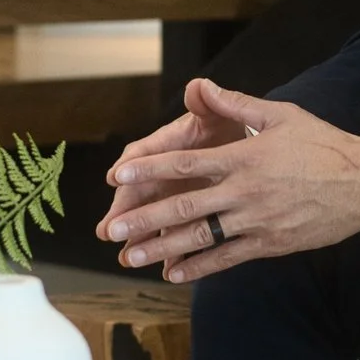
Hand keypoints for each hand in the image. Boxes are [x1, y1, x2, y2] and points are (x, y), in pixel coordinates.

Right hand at [98, 81, 248, 246]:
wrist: (251, 147)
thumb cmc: (229, 128)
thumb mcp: (220, 114)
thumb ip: (209, 104)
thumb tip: (198, 88)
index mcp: (170, 146)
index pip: (145, 154)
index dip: (133, 165)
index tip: (116, 177)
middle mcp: (167, 174)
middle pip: (142, 194)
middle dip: (126, 212)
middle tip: (108, 230)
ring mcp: (178, 197)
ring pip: (157, 220)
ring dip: (144, 238)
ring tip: (129, 257)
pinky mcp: (194, 216)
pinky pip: (182, 237)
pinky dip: (177, 254)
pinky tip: (169, 271)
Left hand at [100, 78, 359, 282]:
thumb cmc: (324, 144)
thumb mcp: (280, 115)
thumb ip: (236, 104)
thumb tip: (200, 86)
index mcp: (243, 157)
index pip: (185, 164)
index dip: (148, 169)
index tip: (118, 175)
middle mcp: (244, 191)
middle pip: (184, 207)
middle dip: (144, 219)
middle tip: (111, 230)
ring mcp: (256, 222)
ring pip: (200, 238)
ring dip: (162, 248)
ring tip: (131, 257)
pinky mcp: (270, 244)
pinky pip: (228, 258)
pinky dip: (199, 267)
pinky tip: (174, 273)